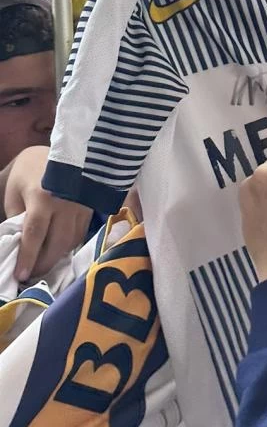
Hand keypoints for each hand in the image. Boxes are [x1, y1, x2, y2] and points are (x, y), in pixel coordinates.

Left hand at [3, 146, 92, 282]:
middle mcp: (65, 204)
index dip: (28, 258)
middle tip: (32, 275)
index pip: (34, 235)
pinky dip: (68, 245)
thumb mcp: (15, 192)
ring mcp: (81, 206)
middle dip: (44, 264)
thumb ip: (17, 218)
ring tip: (44, 264)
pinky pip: (81, 234)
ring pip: (71, 242)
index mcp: (42, 198)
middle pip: (57, 244)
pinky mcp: (91, 208)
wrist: (63, 150)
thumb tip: (21, 244)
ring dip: (57, 257)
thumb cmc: (32, 171)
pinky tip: (58, 248)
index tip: (20, 276)